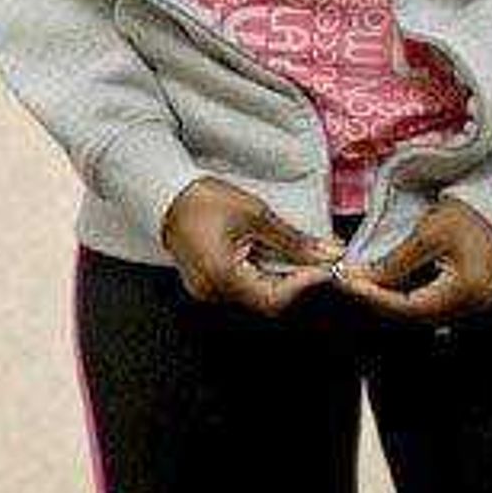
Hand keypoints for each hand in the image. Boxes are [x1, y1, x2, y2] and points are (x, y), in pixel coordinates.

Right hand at [159, 178, 341, 315]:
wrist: (165, 193)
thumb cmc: (201, 200)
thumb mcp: (256, 215)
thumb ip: (293, 241)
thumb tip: (326, 254)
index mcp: (222, 277)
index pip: (275, 298)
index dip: (303, 284)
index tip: (323, 267)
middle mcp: (213, 291)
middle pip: (267, 299)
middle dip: (294, 280)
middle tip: (311, 258)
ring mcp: (208, 289)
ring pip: (255, 293)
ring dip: (278, 276)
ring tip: (287, 252)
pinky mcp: (207, 283)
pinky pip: (241, 286)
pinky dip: (260, 272)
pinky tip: (264, 253)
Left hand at [336, 197, 491, 325]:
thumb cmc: (468, 215)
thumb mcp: (428, 235)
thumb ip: (397, 263)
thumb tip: (366, 279)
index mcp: (466, 292)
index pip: (411, 306)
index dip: (376, 297)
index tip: (350, 284)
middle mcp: (472, 305)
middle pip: (416, 314)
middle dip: (381, 300)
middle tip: (352, 284)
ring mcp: (472, 303)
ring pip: (422, 311)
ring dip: (392, 299)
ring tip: (365, 283)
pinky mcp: (468, 296)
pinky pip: (432, 303)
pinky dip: (407, 295)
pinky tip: (388, 284)